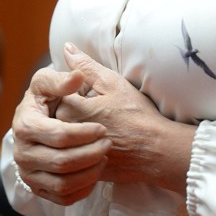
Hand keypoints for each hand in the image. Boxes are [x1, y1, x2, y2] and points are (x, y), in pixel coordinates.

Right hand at [11, 63, 110, 205]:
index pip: (58, 135)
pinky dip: (82, 189)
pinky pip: (62, 198)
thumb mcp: (50, 81)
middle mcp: (22, 152)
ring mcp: (28, 173)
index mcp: (25, 124)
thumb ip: (62, 78)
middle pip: (62, 162)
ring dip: (89, 173)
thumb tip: (77, 76)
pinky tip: (95, 173)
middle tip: (108, 144)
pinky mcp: (37, 188)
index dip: (84, 134)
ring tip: (103, 158)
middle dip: (90, 154)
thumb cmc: (48, 97)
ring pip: (62, 184)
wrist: (39, 119)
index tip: (102, 129)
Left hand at [56, 43, 195, 192]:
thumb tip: (66, 48)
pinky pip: (75, 152)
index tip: (97, 95)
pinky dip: (86, 145)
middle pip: (60, 113)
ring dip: (80, 127)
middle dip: (77, 108)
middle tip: (104, 111)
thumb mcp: (111, 82)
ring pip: (67, 133)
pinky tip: (107, 141)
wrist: (155, 151)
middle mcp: (66, 134)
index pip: (60, 92)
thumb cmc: (136, 114)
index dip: (79, 90)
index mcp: (69, 110)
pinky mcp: (81, 168)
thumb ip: (85, 65)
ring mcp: (73, 153)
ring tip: (107, 126)